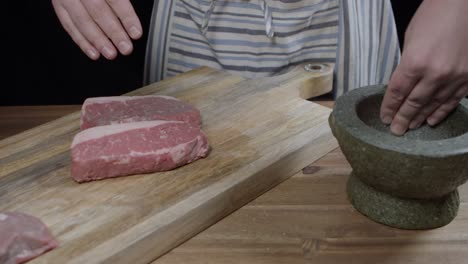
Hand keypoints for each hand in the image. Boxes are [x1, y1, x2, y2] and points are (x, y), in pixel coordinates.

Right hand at [52, 0, 142, 59]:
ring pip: (82, 20)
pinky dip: (82, 41)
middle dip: (113, 32)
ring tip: (110, 53)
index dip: (127, 17)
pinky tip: (94, 52)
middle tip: (125, 48)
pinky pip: (69, 25)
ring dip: (98, 40)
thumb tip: (133, 18)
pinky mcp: (58, 5)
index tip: (136, 33)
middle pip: (98, 11)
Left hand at [380, 0, 467, 135]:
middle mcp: (435, 74)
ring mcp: (455, 77)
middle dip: (402, 118)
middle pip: (414, 103)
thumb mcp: (411, 39)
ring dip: (420, 118)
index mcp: (415, 62)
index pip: (397, 92)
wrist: (466, 3)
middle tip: (395, 130)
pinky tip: (432, 120)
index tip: (384, 118)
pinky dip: (441, 111)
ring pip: (433, 105)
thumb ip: (407, 64)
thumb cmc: (434, 15)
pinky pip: (453, 100)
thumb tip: (403, 85)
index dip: (389, 107)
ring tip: (410, 128)